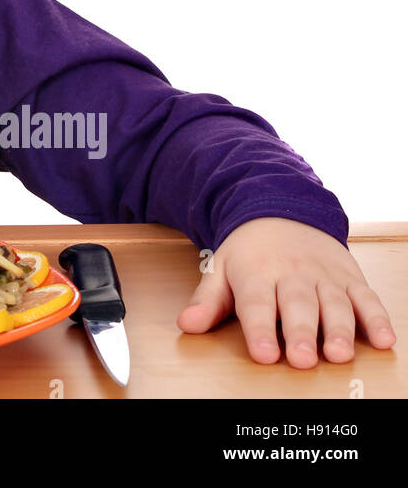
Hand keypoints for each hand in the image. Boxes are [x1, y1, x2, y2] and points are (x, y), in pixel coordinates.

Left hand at [177, 216, 396, 366]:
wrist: (281, 210)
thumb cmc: (249, 252)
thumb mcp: (221, 269)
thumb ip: (207, 300)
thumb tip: (186, 325)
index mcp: (256, 273)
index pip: (257, 304)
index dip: (259, 330)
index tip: (263, 354)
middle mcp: (292, 274)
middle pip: (297, 305)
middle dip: (300, 332)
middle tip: (302, 359)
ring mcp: (324, 275)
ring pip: (334, 303)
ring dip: (340, 329)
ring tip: (339, 353)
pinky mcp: (350, 277)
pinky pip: (367, 297)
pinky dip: (378, 318)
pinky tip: (384, 340)